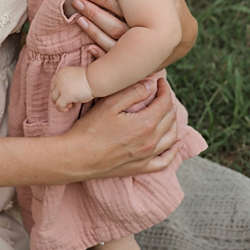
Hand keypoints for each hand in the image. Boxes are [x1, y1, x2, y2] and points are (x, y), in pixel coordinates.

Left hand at [52, 66, 94, 110]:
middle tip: (69, 101)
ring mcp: (61, 87)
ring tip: (70, 105)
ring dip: (60, 103)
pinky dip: (61, 108)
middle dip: (59, 98)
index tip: (66, 94)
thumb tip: (64, 95)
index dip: (59, 91)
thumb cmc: (89, 79)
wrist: (95, 79)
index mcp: (61, 73)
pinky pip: (58, 105)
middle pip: (53, 91)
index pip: (53, 84)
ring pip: (54, 99)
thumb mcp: (74, 77)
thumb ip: (67, 82)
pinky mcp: (65, 95)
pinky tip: (68, 108)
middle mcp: (59, 79)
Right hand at [66, 76, 181, 179]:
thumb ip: (133, 92)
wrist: (77, 158)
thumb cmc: (90, 129)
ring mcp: (147, 157)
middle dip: (168, 102)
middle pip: (170, 118)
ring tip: (165, 112)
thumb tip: (152, 85)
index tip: (159, 82)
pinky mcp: (141, 168)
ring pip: (171, 137)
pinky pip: (165, 160)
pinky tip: (173, 142)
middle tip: (159, 94)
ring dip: (172, 122)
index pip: (165, 102)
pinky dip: (173, 150)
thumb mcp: (109, 104)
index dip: (165, 89)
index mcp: (145, 124)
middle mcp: (151, 142)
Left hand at [69, 0, 194, 67]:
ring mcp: (138, 51)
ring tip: (77, 18)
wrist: (181, 41)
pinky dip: (100, 53)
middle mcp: (144, 36)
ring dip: (93, 32)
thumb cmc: (172, 9)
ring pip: (112, 44)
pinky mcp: (133, 62)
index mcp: (151, 18)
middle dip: (94, 14)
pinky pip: (114, 60)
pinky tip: (87, 47)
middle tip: (77, 1)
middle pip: (115, 26)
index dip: (105, 0)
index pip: (124, 8)